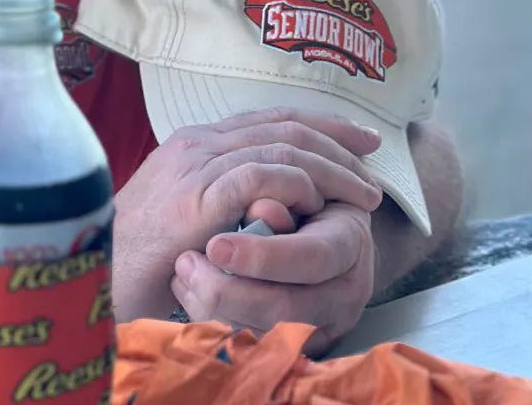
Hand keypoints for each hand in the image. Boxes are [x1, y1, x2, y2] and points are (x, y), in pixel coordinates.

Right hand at [112, 107, 382, 319]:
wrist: (97, 271)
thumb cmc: (140, 254)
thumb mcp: (183, 212)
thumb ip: (219, 196)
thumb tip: (265, 200)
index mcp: (193, 142)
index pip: (267, 119)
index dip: (319, 124)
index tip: (358, 140)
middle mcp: (196, 144)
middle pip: (282, 126)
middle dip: (336, 140)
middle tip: (373, 159)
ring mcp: (195, 167)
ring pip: (280, 149)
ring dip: (331, 169)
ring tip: (362, 193)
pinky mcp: (196, 198)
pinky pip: (259, 177)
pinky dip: (297, 186)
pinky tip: (319, 203)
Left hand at [170, 202, 375, 355]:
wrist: (323, 235)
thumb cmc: (304, 200)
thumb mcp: (297, 187)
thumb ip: (278, 192)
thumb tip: (260, 210)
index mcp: (349, 244)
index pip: (312, 256)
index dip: (264, 255)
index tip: (215, 246)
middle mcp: (344, 294)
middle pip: (288, 309)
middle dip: (229, 292)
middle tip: (186, 264)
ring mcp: (325, 325)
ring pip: (268, 334)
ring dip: (215, 308)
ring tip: (182, 275)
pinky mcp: (299, 345)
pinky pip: (254, 344)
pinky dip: (215, 320)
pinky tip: (189, 292)